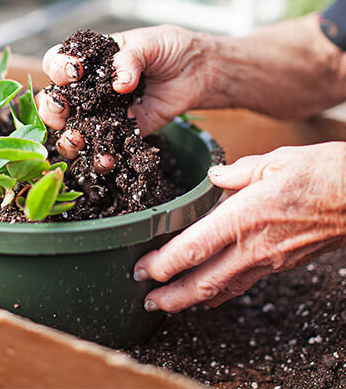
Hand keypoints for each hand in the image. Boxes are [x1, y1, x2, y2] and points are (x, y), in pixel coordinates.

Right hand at [36, 25, 218, 146]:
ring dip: (68, 138)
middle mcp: (90, 89)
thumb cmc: (170, 49)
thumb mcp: (149, 43)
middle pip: (56, 100)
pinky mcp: (121, 133)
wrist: (197, 72)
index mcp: (91, 60)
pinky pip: (103, 147)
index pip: (59, 62)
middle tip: (62, 111)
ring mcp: (103, 113)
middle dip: (52, 108)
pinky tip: (105, 159)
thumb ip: (130, 59)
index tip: (72, 72)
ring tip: (77, 140)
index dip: (57, 68)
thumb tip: (120, 84)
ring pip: (73, 129)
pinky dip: (99, 157)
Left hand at [133, 142, 345, 312]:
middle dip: (172, 295)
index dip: (164, 264)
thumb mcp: (274, 161)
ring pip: (224, 289)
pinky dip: (221, 292)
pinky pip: (244, 284)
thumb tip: (214, 178)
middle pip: (204, 281)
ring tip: (169, 304)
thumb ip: (236, 171)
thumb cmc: (322, 174)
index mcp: (244, 217)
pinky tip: (210, 292)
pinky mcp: (282, 265)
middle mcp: (253, 246)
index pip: (194, 248)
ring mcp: (270, 261)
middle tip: (147, 300)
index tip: (143, 270)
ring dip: (193, 300)